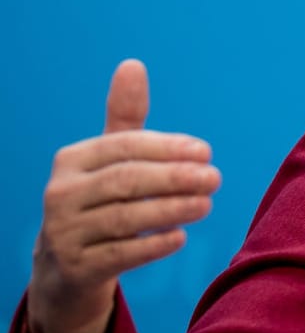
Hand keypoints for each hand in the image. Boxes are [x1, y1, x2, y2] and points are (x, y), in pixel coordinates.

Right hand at [27, 60, 219, 332]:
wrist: (65, 268)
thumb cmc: (100, 200)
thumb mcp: (109, 160)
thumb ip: (126, 119)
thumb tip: (133, 64)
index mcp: (72, 160)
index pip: (125, 146)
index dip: (168, 147)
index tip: (206, 152)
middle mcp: (61, 194)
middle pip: (126, 181)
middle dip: (175, 178)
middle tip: (215, 178)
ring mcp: (64, 233)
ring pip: (125, 218)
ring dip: (171, 209)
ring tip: (206, 204)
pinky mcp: (75, 268)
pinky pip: (119, 255)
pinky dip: (152, 245)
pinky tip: (180, 237)